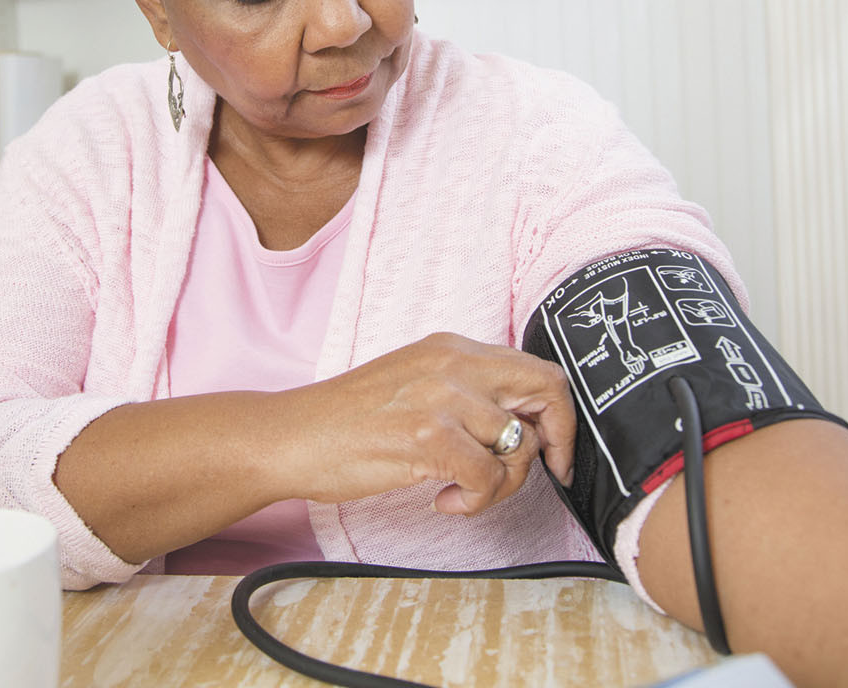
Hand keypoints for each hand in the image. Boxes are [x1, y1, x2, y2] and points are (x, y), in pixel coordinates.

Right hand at [274, 332, 575, 514]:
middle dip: (552, 443)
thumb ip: (465, 394)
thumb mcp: (415, 387)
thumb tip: (522, 428)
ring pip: (518, 446)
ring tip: (461, 490)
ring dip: (500, 484)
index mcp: (451, 348)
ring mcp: (440, 395)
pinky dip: (474, 499)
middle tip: (530, 477)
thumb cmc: (346, 423)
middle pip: (546, 391)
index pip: (538, 369)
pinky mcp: (426, 433)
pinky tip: (443, 499)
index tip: (552, 454)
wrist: (288, 437)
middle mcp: (452, 362)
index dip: (559, 417)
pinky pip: (487, 476)